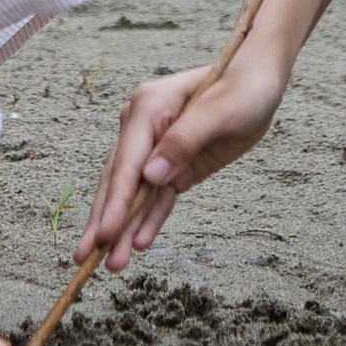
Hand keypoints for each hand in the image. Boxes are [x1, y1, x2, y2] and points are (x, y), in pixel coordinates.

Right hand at [78, 51, 284, 272]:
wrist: (260, 80)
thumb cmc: (243, 87)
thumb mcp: (221, 111)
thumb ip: (184, 141)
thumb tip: (149, 177)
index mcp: (148, 107)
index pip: (127, 161)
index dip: (117, 200)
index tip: (105, 233)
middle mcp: (142, 128)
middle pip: (119, 181)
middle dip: (105, 221)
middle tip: (86, 258)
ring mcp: (155, 149)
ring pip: (134, 195)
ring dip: (123, 229)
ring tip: (112, 265)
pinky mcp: (172, 166)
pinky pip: (157, 198)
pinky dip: (148, 221)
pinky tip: (137, 245)